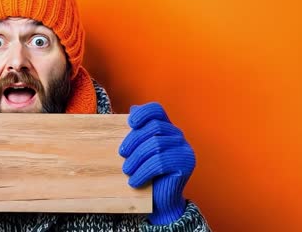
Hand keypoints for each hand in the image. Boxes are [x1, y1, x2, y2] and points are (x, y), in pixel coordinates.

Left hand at [119, 102, 194, 224]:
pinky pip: (161, 162)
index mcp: (165, 127)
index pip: (156, 110)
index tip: (130, 123)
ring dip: (137, 158)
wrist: (161, 200)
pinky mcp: (186, 163)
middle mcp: (177, 134)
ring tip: (127, 170)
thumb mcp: (139, 151)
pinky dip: (143, 172)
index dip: (143, 112)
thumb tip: (133, 109)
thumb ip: (137, 132)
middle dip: (134, 140)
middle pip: (154, 127)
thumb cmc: (147, 173)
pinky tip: (134, 181)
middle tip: (122, 155)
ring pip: (156, 145)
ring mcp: (184, 148)